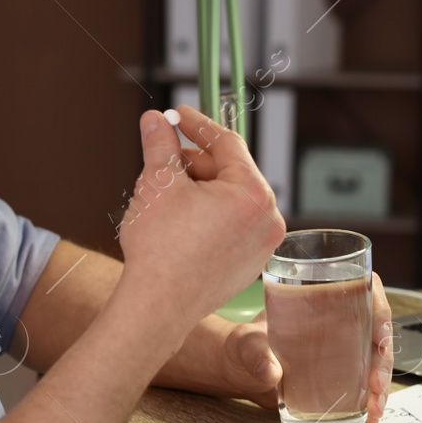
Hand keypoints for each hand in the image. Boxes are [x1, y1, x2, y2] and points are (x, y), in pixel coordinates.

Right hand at [116, 105, 285, 338]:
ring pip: (229, 200)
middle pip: (230, 172)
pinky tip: (177, 221)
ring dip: (198, 189)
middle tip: (163, 159)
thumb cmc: (161, 249)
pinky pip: (230, 226)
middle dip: (194, 162)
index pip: (227, 143)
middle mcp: (268, 219)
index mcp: (254, 194)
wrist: (157, 306)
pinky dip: (207, 216)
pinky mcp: (248, 265)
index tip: (178, 116)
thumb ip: (159, 145)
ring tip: (165, 195)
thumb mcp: (157, 183)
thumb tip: (153, 121)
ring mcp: (261, 245)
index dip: (197, 124)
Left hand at [221, 272, 395, 422]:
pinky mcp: (342, 371)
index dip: (381, 313)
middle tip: (375, 386)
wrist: (242, 369)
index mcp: (322, 297)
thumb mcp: (248, 345)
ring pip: (376, 358)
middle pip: (377, 331)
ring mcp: (344, 346)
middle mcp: (340, 319)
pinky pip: (366, 380)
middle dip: (383, 360)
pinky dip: (373, 397)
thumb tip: (270, 372)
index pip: (366, 292)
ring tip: (375, 408)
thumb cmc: (247, 345)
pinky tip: (372, 413)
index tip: (380, 340)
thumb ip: (256, 355)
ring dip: (382, 383)